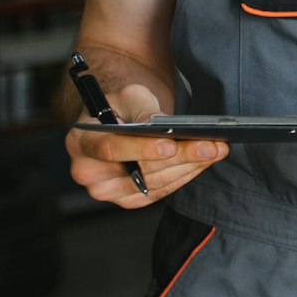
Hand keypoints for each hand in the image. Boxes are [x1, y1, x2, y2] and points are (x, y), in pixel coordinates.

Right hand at [66, 83, 228, 209]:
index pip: (110, 149)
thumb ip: (144, 109)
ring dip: (189, 168)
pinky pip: (160, 192)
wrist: (117, 122)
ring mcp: (107, 190)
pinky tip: (203, 162)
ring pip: (154, 184)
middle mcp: (89, 172)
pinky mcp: (128, 199)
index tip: (170, 145)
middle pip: (139, 171)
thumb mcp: (129, 96)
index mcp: (81, 141)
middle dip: (180, 157)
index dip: (141, 149)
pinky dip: (184, 176)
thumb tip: (166, 126)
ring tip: (215, 151)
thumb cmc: (121, 106)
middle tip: (211, 146)